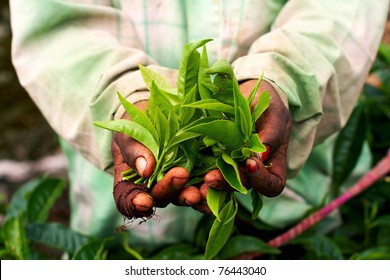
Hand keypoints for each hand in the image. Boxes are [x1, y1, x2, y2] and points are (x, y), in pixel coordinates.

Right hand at [111, 101, 201, 219]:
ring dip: (194, 195)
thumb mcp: (129, 133)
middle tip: (181, 175)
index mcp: (131, 182)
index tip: (143, 201)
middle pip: (162, 197)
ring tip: (202, 189)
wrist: (157, 114)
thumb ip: (133, 150)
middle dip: (172, 189)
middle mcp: (155, 188)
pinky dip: (212, 189)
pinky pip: (205, 187)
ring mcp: (177, 184)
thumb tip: (146, 169)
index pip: (128, 200)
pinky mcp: (197, 176)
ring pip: (184, 196)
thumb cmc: (136, 126)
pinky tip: (216, 183)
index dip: (134, 204)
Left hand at [195, 79, 291, 211]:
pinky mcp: (212, 159)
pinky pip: (205, 170)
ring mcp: (230, 167)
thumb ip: (272, 133)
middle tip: (212, 177)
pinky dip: (197, 174)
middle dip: (227, 183)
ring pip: (221, 182)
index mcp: (272, 164)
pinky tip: (187, 172)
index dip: (262, 180)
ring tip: (201, 178)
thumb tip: (261, 156)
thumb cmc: (266, 104)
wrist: (246, 94)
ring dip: (210, 182)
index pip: (272, 185)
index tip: (251, 163)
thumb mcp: (274, 113)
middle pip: (242, 186)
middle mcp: (250, 171)